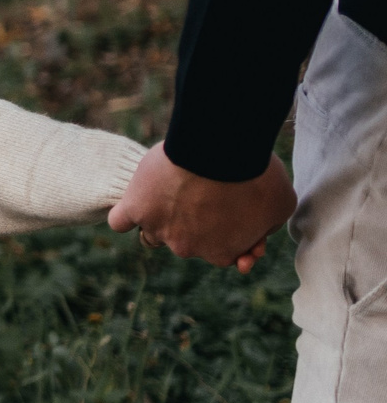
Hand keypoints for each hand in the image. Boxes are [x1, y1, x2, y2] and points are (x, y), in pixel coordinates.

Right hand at [108, 145, 294, 273]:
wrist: (222, 149)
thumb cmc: (258, 175)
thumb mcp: (281, 205)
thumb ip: (267, 225)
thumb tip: (259, 233)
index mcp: (222, 253)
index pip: (222, 253)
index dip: (229, 234)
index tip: (237, 214)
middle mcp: (187, 248)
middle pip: (186, 242)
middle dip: (196, 224)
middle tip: (207, 192)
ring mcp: (159, 229)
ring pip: (152, 234)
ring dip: (162, 220)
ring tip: (173, 191)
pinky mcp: (136, 209)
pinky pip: (120, 221)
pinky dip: (126, 215)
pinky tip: (136, 204)